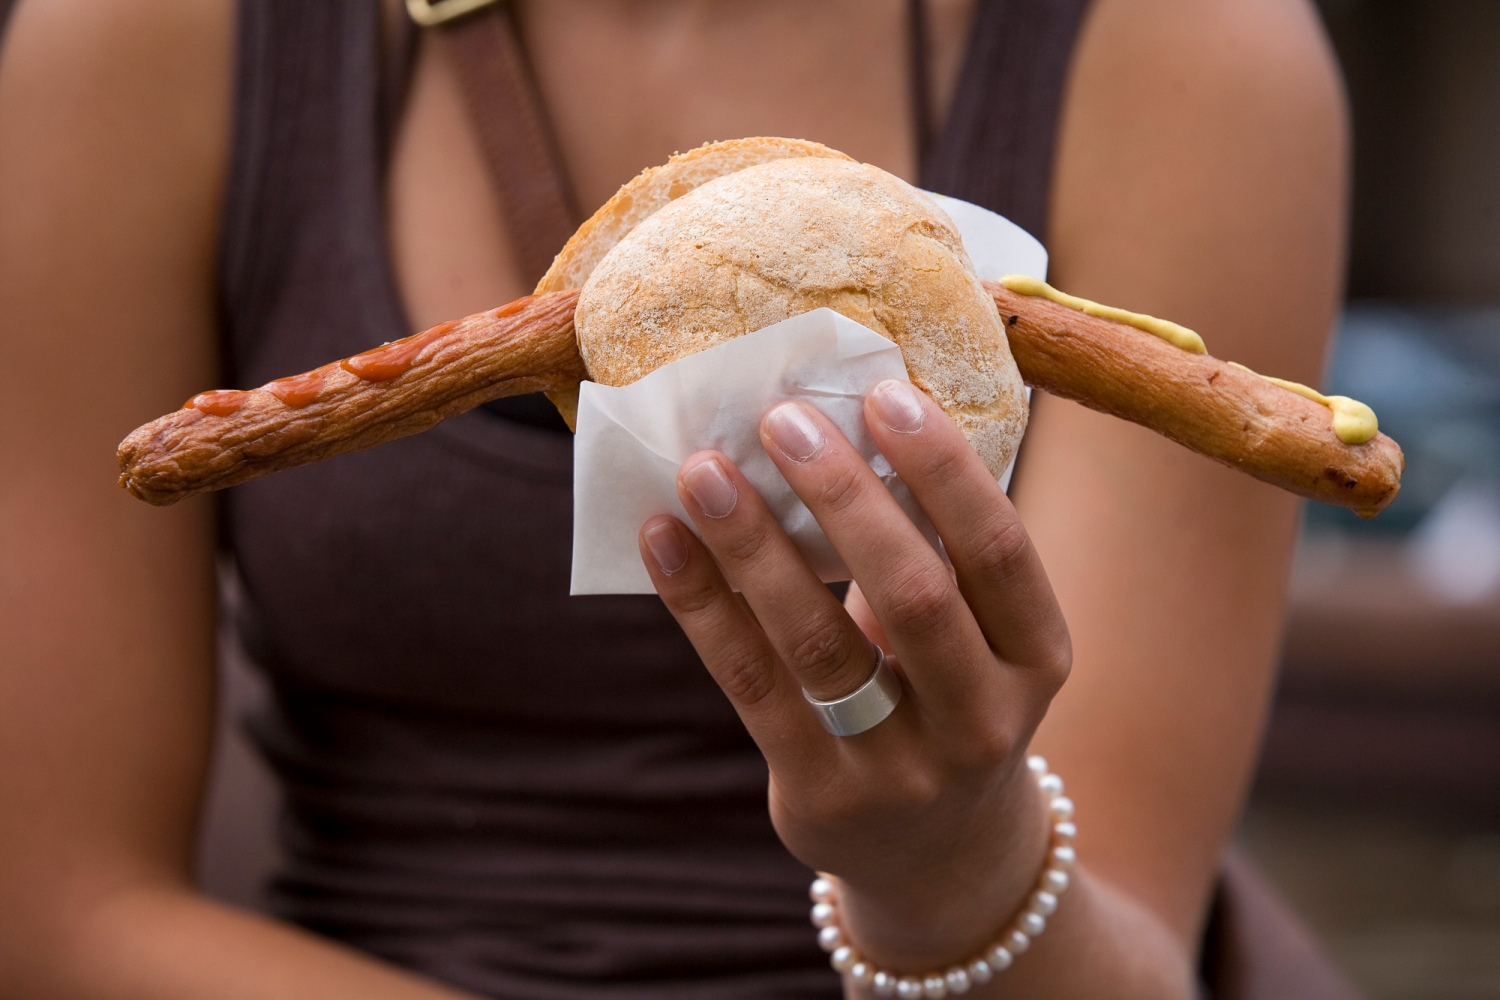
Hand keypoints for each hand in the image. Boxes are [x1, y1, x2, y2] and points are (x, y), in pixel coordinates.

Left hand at [636, 379, 1071, 971]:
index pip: (998, 550)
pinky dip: (702, 606)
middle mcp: (984, 720)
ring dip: (754, 544)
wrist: (937, 855)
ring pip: (817, 642)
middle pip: (912, 592)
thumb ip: (929, 549)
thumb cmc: (944, 697)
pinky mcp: (822, 797)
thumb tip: (836, 416)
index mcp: (1038, 656)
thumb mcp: (974, 637)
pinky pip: (751, 686)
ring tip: (702, 468)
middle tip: (779, 417)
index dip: (943, 468)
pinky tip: (664, 541)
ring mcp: (903, 770)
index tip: (882, 394)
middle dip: (842, 495)